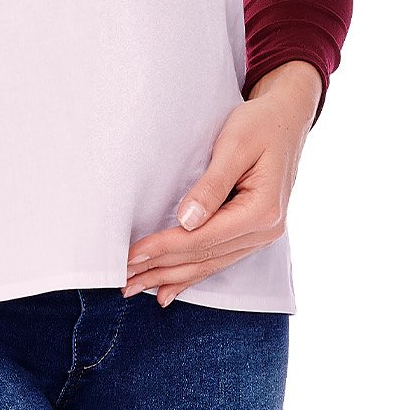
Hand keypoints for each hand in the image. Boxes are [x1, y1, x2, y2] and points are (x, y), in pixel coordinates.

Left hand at [121, 78, 314, 307]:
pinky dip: (191, 274)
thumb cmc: (260, 125)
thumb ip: (212, 185)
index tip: (132, 255)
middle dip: (161, 269)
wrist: (286, 119)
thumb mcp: (235, 145)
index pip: (202, 238)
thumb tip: (187, 221)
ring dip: (171, 277)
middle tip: (124, 281)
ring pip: (209, 264)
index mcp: (261, 211)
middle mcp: (264, 231)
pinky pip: (218, 258)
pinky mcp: (252, 232)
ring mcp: (260, 236)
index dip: (165, 248)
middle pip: (203, 257)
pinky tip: (169, 290)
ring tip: (137, 288)